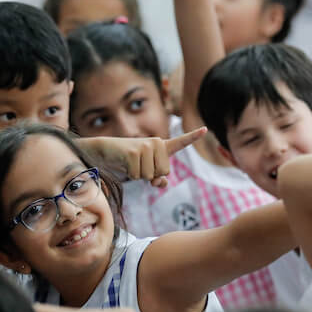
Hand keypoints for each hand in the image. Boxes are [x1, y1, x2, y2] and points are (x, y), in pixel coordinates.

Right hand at [87, 127, 208, 187]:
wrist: (105, 150)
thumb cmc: (128, 161)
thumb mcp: (145, 171)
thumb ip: (158, 178)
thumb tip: (161, 182)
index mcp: (162, 146)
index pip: (180, 142)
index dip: (193, 137)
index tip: (205, 129)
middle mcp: (157, 143)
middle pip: (164, 172)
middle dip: (151, 175)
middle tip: (139, 165)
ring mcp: (146, 146)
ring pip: (150, 175)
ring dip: (139, 175)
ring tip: (132, 163)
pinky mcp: (135, 152)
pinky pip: (137, 176)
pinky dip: (130, 175)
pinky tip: (125, 164)